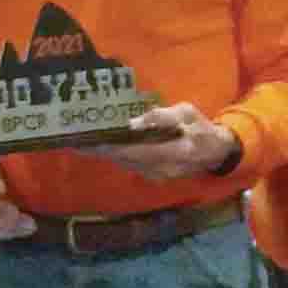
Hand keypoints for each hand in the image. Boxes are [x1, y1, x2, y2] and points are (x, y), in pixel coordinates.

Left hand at [79, 102, 238, 180]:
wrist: (216, 152)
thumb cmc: (200, 127)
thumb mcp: (186, 113)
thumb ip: (161, 118)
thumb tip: (133, 124)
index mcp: (172, 152)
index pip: (133, 150)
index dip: (108, 146)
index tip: (87, 140)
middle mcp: (160, 168)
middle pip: (122, 159)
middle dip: (97, 150)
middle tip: (72, 139)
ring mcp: (156, 174)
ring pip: (122, 163)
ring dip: (101, 154)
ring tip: (78, 142)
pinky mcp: (152, 174)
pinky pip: (128, 164)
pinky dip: (112, 155)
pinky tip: (98, 146)